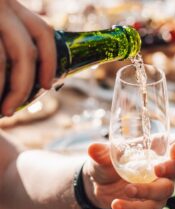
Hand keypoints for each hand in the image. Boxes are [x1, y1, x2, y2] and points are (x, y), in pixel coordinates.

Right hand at [0, 0, 55, 115]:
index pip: (43, 32)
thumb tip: (33, 79)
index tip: (47, 86)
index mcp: (8, 3)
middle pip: (24, 51)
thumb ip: (7, 40)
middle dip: (22, 87)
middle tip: (9, 110)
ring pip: (0, 60)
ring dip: (0, 89)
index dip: (49, 63)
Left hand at [83, 133, 174, 208]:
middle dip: (172, 168)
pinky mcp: (151, 203)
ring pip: (166, 191)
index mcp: (160, 147)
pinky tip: (117, 205)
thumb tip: (93, 148)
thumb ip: (101, 152)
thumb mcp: (104, 155)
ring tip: (127, 190)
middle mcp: (165, 166)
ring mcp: (160, 186)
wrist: (100, 184)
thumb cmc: (109, 162)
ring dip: (149, 191)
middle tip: (155, 170)